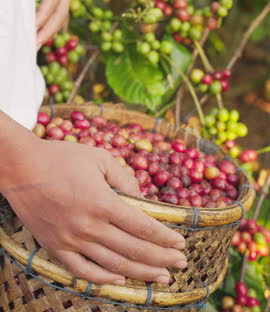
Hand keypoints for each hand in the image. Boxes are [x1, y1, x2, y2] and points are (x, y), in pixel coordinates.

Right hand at [5, 136, 185, 284]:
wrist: (21, 167)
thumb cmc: (62, 158)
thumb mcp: (99, 157)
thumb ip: (124, 177)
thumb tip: (142, 198)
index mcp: (102, 202)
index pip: (142, 226)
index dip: (164, 237)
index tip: (180, 242)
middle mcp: (89, 226)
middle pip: (133, 249)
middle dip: (161, 258)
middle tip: (180, 263)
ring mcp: (71, 240)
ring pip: (113, 264)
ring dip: (140, 272)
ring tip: (160, 277)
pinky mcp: (55, 247)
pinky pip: (82, 270)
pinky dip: (103, 278)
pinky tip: (120, 279)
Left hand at [24, 0, 73, 48]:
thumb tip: (29, 7)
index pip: (52, 2)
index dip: (40, 20)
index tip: (29, 34)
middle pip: (61, 12)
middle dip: (47, 31)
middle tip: (32, 47)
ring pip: (60, 12)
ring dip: (47, 29)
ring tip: (34, 43)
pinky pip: (53, 7)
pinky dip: (45, 20)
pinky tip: (36, 31)